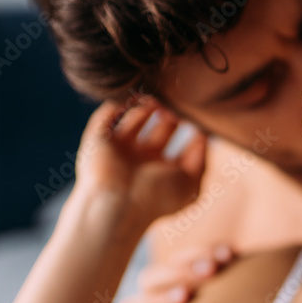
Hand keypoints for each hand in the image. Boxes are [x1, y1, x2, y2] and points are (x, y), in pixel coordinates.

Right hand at [71, 96, 206, 233]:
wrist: (118, 204)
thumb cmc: (156, 197)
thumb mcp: (190, 182)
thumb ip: (200, 159)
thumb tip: (202, 135)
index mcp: (158, 171)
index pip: (174, 143)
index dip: (185, 127)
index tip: (194, 113)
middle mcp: (139, 160)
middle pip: (156, 129)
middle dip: (168, 113)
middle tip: (176, 102)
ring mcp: (118, 149)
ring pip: (134, 119)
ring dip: (146, 106)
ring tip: (158, 99)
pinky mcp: (98, 140)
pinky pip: (106, 115)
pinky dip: (118, 104)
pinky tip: (135, 98)